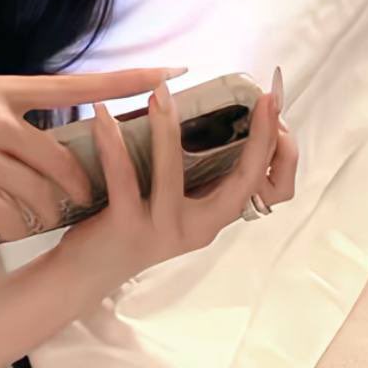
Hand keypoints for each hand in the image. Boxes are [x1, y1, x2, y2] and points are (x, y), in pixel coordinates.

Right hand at [0, 66, 190, 243]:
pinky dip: (17, 227)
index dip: (126, 82)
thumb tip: (44, 136)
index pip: (79, 85)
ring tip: (49, 214)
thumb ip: (10, 110)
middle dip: (81, 186)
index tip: (171, 73)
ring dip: (51, 211)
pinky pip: (7, 219)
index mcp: (5, 90)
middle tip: (86, 198)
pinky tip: (14, 226)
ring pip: (40, 195)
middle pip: (65, 162)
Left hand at [50, 80, 299, 288]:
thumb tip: (210, 116)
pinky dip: (112, 144)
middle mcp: (198, 227)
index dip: (280, 149)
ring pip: (174, 172)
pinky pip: (124, 179)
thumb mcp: (173, 205)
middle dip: (260, 136)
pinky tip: (103, 117)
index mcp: (212, 216)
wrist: (87, 274)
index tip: (276, 105)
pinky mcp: (127, 229)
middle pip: (244, 181)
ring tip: (161, 92)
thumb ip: (195, 174)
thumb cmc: (128, 228)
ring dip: (167, 127)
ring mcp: (164, 229)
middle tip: (262, 97)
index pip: (268, 186)